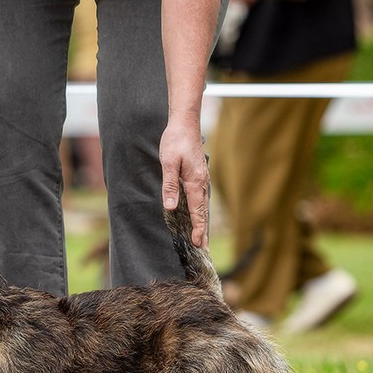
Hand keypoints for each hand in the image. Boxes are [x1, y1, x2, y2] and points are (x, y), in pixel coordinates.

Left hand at [159, 111, 209, 248]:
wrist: (185, 123)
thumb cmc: (175, 141)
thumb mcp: (168, 163)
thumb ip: (170, 185)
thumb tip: (170, 207)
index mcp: (195, 181)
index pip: (197, 211)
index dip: (197, 228)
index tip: (197, 243)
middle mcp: (201, 182)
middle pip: (203, 211)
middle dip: (203, 230)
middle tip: (204, 249)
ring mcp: (201, 178)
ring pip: (202, 205)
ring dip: (201, 222)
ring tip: (201, 237)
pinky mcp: (198, 175)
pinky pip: (199, 197)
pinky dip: (199, 210)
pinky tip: (196, 215)